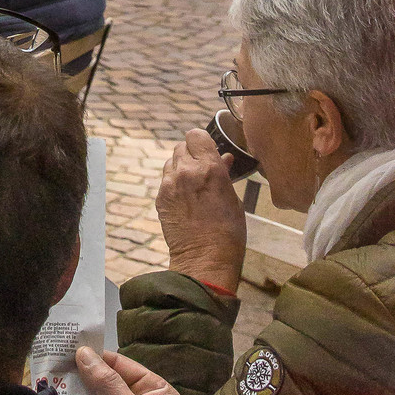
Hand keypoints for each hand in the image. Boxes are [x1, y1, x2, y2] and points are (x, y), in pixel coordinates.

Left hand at [157, 127, 246, 294]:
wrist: (206, 260)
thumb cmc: (228, 233)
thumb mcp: (233, 199)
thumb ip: (224, 174)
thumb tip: (224, 159)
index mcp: (210, 168)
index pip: (196, 135)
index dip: (201, 141)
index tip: (207, 150)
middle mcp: (187, 171)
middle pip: (181, 146)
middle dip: (191, 154)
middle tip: (200, 168)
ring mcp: (171, 184)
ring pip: (171, 161)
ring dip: (180, 167)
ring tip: (192, 183)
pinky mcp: (161, 198)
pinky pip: (165, 180)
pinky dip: (173, 183)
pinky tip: (184, 198)